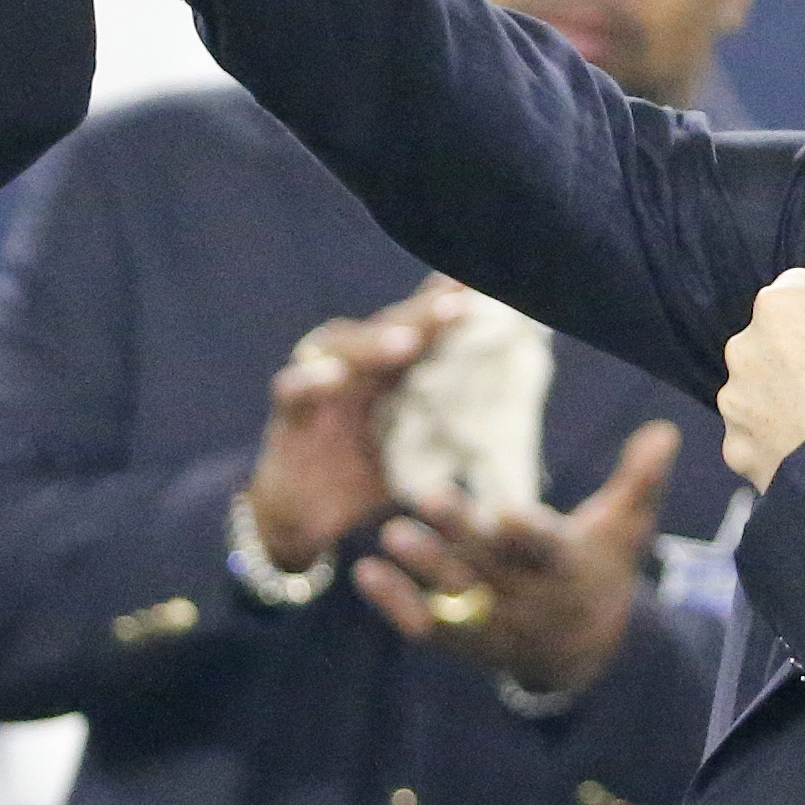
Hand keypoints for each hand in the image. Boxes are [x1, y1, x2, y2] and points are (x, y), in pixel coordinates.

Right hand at [247, 282, 468, 572]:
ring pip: (342, 346)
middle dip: (424, 313)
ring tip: (408, 341)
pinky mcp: (288, 416)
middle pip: (390, 327)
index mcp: (390, 372)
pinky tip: (334, 376)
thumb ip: (449, 437)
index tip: (489, 286)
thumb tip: (516, 433)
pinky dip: (311, 380)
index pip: (425, 329)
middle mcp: (355, 367)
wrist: (303, 518)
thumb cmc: (364, 480)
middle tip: (460, 302)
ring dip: (374, 342)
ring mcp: (318, 385)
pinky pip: (293, 389)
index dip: (451, 305)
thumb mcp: (416, 459)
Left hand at [355, 421, 682, 694]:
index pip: (549, 549)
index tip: (507, 511)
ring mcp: (494, 625)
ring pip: (457, 598)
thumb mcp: (625, 527)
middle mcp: (530, 600)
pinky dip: (395, 605)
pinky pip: (428, 629)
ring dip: (424, 569)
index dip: (529, 533)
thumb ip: (640, 480)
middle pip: (492, 566)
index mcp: (569, 567)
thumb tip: (667, 429)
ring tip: (390, 536)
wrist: (581, 652)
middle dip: (460, 535)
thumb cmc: (600, 568)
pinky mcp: (464, 642)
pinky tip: (363, 574)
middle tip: (425, 497)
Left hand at [716, 270, 804, 491]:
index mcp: (782, 305)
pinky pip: (755, 436)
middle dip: (798, 357)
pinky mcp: (734, 446)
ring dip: (784, 400)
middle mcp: (745, 346)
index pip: (798, 291)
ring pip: (760, 390)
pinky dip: (777, 441)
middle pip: (772, 343)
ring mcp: (735, 398)